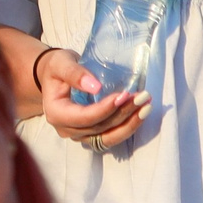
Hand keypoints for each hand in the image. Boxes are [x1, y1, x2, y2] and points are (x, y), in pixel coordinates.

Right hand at [33, 48, 148, 148]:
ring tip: (146, 107)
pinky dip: (128, 127)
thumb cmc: (57, 68)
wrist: (55, 76)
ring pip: (108, 137)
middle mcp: (66, 129)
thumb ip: (75, 73)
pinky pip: (111, 137)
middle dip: (123, 113)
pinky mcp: (91, 135)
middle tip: (142, 97)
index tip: (123, 95)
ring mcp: (79, 135)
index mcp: (56, 113)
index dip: (105, 109)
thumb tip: (95, 86)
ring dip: (129, 124)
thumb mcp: (61, 64)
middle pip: (99, 127)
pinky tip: (141, 114)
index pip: (84, 117)